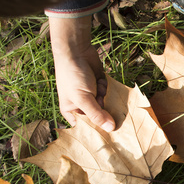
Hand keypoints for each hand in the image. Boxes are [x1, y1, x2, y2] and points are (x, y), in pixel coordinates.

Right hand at [49, 15, 115, 131]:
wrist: (76, 51)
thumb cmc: (73, 76)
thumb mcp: (83, 98)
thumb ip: (96, 114)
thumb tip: (111, 129)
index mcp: (72, 112)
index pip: (86, 128)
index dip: (97, 130)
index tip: (109, 132)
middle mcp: (82, 106)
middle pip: (100, 118)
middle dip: (104, 111)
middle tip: (102, 102)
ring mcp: (92, 96)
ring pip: (107, 105)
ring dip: (105, 97)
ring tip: (98, 88)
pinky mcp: (100, 87)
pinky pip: (109, 94)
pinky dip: (106, 88)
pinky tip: (100, 81)